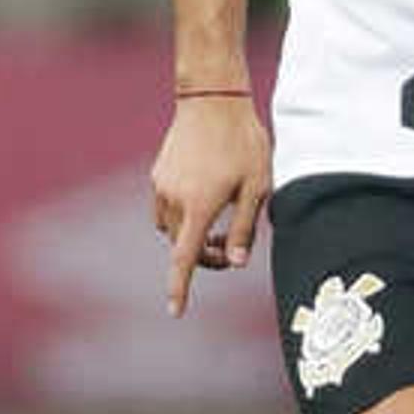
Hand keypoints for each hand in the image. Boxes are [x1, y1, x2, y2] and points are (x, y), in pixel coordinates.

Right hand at [151, 98, 271, 315]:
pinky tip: (208, 199)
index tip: (175, 311)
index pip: (185, 258)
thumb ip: (244, 228)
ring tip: (223, 223)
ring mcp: (160, 186)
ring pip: (172, 228)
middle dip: (204, 256)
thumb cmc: (244, 144)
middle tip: (233, 251)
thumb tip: (237, 264)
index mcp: (198, 207)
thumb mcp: (257, 188)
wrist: (213, 102)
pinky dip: (183, 216)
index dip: (180, 287)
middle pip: (181, 246)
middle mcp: (172, 200)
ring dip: (192, 236)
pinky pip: (166, 208)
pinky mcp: (157, 174)